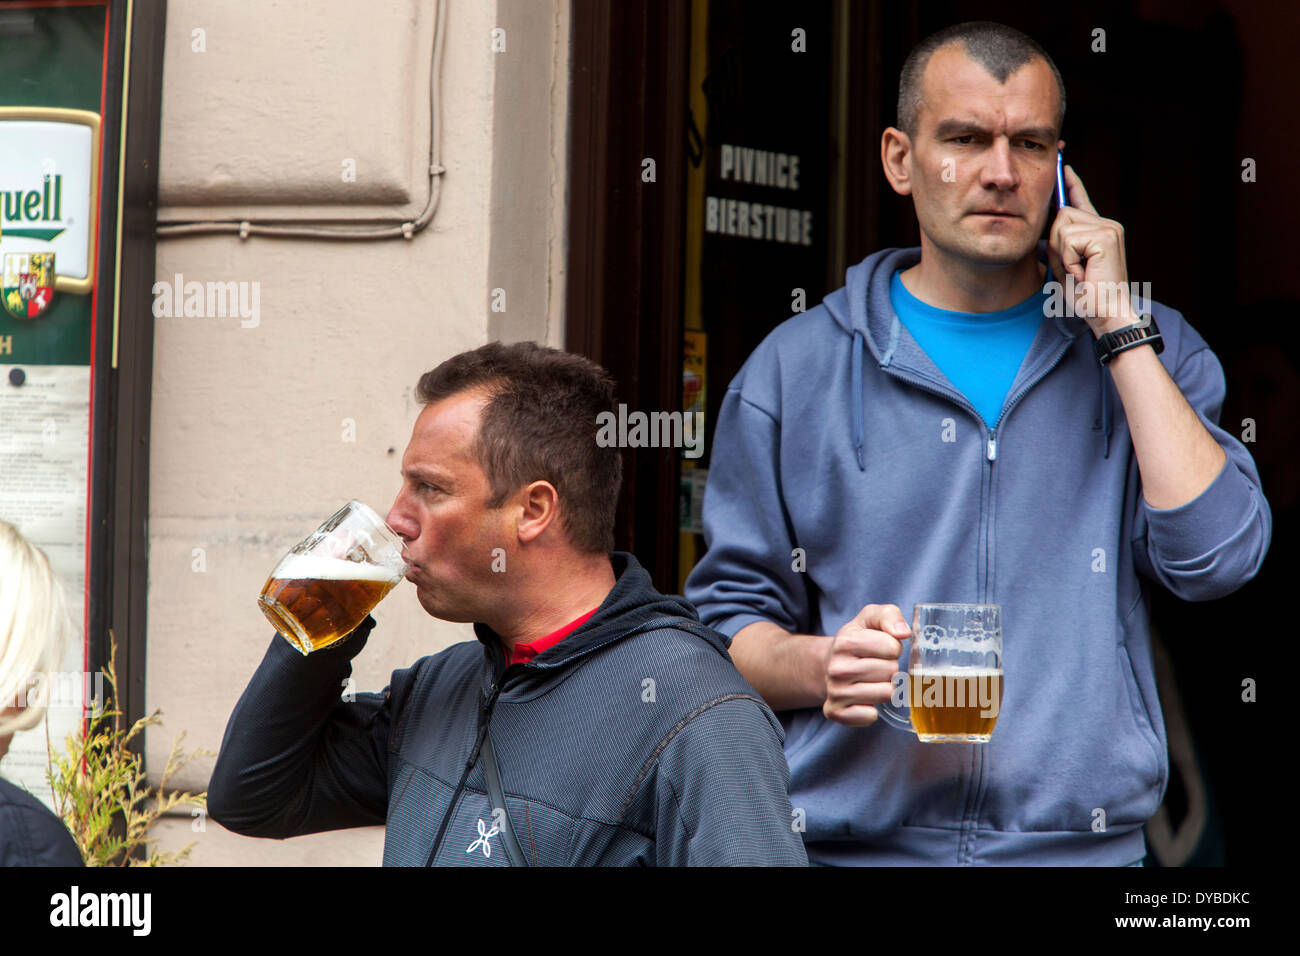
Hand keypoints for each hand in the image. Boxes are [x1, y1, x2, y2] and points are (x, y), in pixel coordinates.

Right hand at [822, 604, 909, 725]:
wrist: (829, 664)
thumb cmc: (858, 640)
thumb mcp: (871, 618)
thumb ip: (890, 615)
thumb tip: (903, 633)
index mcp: (845, 642)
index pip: (892, 647)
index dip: (893, 647)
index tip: (881, 648)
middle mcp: (836, 668)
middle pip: (891, 671)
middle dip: (890, 668)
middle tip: (876, 665)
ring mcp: (834, 691)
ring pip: (885, 694)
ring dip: (884, 688)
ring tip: (871, 681)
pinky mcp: (834, 712)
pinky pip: (869, 716)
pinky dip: (872, 710)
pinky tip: (864, 699)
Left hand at [1047, 165, 1138, 335]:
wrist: (1106, 313)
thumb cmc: (1086, 297)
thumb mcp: (1067, 266)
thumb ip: (1060, 244)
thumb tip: (1048, 227)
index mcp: (1099, 230)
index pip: (1080, 200)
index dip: (1070, 183)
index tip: (1063, 165)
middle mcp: (1107, 224)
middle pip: (1061, 214)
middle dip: (1056, 244)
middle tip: (1073, 268)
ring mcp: (1108, 228)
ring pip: (1062, 226)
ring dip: (1062, 253)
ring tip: (1079, 271)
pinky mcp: (1105, 235)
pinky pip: (1068, 238)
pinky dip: (1069, 259)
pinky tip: (1083, 272)